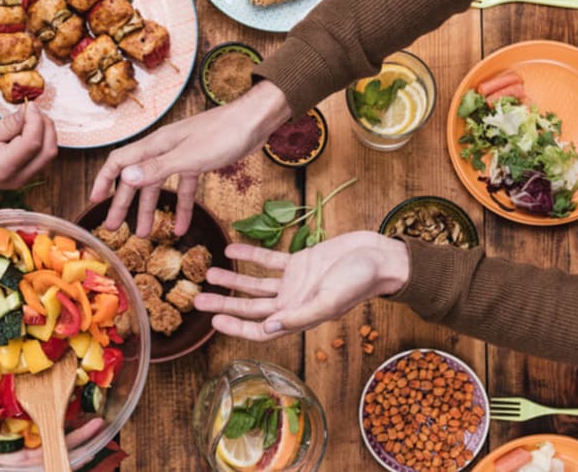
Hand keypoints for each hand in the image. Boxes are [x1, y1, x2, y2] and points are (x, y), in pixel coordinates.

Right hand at [0, 102, 57, 192]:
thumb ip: (9, 124)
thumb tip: (29, 111)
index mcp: (4, 167)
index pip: (33, 143)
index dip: (36, 121)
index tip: (30, 105)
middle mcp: (19, 177)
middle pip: (48, 151)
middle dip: (46, 126)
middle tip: (33, 111)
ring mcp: (26, 178)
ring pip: (49, 154)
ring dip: (46, 133)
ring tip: (31, 119)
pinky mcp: (28, 175)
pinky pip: (44, 157)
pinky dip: (43, 141)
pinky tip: (31, 130)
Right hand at [90, 81, 291, 236]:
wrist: (255, 120)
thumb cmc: (224, 133)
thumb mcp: (189, 156)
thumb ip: (157, 169)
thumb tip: (126, 179)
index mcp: (156, 145)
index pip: (119, 161)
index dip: (104, 180)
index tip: (95, 202)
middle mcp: (165, 149)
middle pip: (137, 178)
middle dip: (124, 204)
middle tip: (114, 228)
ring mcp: (182, 155)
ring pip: (160, 186)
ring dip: (152, 210)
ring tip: (145, 234)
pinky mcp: (199, 162)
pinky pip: (185, 188)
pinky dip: (182, 208)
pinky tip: (182, 228)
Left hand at [193, 233, 409, 340]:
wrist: (379, 255)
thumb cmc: (359, 281)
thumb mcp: (329, 300)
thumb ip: (299, 315)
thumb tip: (268, 329)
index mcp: (299, 316)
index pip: (260, 328)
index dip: (236, 327)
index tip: (213, 320)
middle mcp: (293, 301)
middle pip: (251, 306)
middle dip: (225, 303)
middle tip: (198, 298)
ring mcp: (295, 281)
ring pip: (256, 284)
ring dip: (233, 279)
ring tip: (209, 273)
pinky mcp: (300, 261)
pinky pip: (270, 259)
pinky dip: (251, 254)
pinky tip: (232, 247)